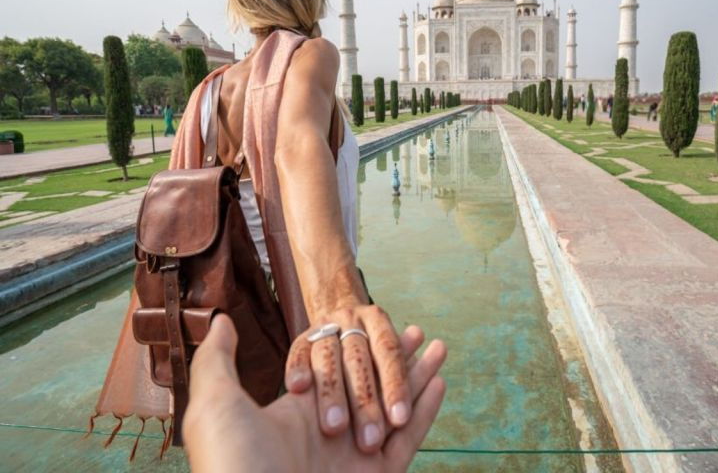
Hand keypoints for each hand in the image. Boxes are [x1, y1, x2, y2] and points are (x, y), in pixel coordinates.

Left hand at [183, 315, 446, 472]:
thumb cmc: (229, 462)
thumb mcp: (215, 405)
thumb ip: (220, 360)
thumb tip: (222, 320)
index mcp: (299, 414)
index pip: (338, 370)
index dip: (360, 346)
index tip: (379, 321)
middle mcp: (332, 433)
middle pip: (374, 385)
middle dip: (397, 358)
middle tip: (418, 331)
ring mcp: (356, 456)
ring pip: (398, 407)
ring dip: (420, 375)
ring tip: (440, 345)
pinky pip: (408, 438)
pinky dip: (426, 410)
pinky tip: (439, 381)